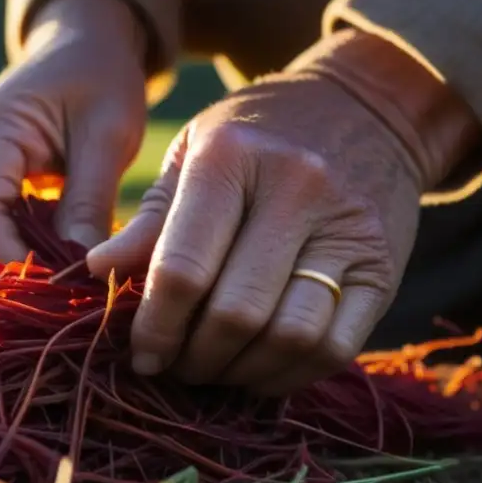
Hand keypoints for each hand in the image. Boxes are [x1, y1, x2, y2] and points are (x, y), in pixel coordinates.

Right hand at [0, 0, 147, 269]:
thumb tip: (80, 270)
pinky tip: (55, 239)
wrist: (83, 45)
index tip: (60, 287)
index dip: (12, 262)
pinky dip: (14, 244)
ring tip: (64, 255)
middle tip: (67, 275)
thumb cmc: (101, 79)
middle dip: (8, 264)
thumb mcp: (109, 134)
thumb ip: (90, 202)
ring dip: (10, 256)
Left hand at [87, 30, 481, 394]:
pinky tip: (258, 370)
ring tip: (213, 370)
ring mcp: (348, 230)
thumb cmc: (258, 135)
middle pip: (235, 313)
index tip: (142, 356)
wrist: (369, 107)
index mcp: (233, 157)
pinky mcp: (384, 268)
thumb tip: (97, 273)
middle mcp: (297, 189)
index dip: (154, 328)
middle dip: (194, 358)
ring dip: (240, 372)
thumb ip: (149, 218)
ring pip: (287, 338)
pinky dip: (288, 375)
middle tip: (176, 368)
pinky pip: (333, 348)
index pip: (183, 269)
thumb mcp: (193, 153)